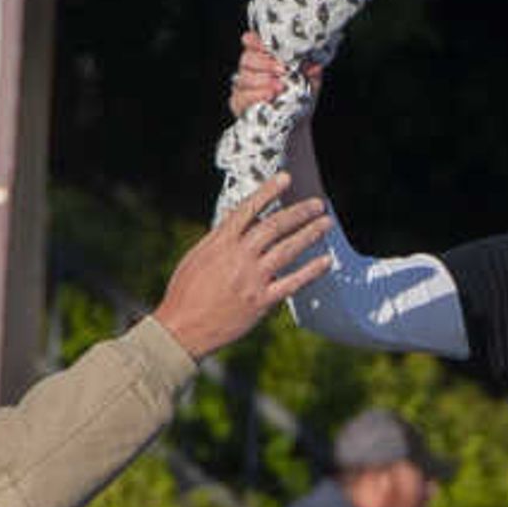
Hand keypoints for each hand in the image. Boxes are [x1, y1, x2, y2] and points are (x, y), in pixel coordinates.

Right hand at [156, 174, 334, 355]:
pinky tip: (325, 261)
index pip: (248, 209)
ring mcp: (252, 279)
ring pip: (287, 250)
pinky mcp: (261, 302)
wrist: (181, 328)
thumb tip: (239, 217)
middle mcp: (238, 256)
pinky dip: (311, 271)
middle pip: (274, 226)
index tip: (285, 179)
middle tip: (318, 204)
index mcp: (220, 242)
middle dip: (299, 212)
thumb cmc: (185, 292)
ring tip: (326, 223)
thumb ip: (221, 237)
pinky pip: (292, 283)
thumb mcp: (197, 256)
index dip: (269, 191)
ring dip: (310, 234)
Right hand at [229, 30, 315, 119]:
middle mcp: (250, 69)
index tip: (266, 45)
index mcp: (264, 57)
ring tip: (280, 86)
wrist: (295, 124)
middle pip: (247, 58)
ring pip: (244, 77)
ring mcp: (242, 86)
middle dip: (265, 62)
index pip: (251, 41)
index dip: (255, 40)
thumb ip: (311, 72)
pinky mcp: (238, 103)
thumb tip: (314, 66)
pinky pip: (242, 96)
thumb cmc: (300, 97)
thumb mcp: (310, 82)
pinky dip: (256, 95)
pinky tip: (269, 96)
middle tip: (282, 70)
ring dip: (262, 80)